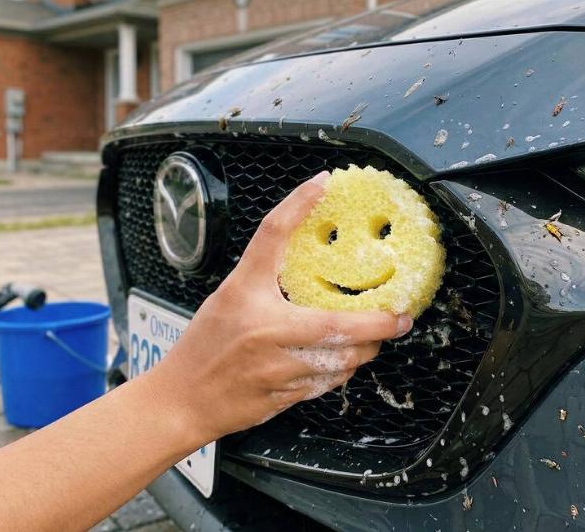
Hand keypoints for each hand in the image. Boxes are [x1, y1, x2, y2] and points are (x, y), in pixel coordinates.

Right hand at [146, 171, 412, 447]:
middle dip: (378, 326)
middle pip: (338, 327)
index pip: (271, 239)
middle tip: (400, 317)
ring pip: (341, 362)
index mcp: (248, 298)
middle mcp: (267, 333)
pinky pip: (328, 384)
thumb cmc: (206, 344)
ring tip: (375, 337)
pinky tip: (345, 359)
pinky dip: (343, 370)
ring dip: (364, 350)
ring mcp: (278, 371)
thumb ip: (265, 266)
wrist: (184, 400)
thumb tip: (300, 227)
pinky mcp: (285, 397)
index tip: (323, 184)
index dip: (296, 206)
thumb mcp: (231, 295)